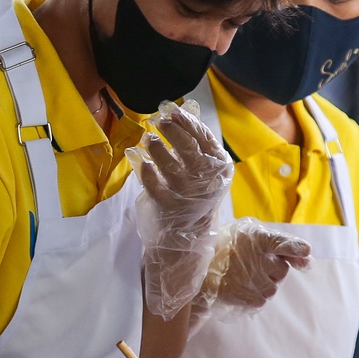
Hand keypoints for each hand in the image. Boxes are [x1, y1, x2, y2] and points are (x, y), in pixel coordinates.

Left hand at [128, 100, 233, 319]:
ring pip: (170, 164)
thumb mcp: (206, 177)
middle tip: (158, 121)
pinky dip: (145, 170)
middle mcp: (207, 183)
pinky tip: (138, 159)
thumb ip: (198, 147)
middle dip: (172, 130)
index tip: (171, 111)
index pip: (205, 139)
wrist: (188, 247)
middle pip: (189, 148)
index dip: (187, 122)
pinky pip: (154, 184)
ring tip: (148, 139)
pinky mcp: (169, 208)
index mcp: (220, 172)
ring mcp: (188, 196)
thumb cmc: (195, 206)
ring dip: (156, 148)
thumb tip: (187, 110)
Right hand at [202, 219, 310, 312]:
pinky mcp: (241, 295)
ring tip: (245, 274)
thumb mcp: (255, 236)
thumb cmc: (233, 246)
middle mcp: (252, 258)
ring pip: (273, 289)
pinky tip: (241, 285)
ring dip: (264, 284)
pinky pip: (261, 301)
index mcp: (256, 237)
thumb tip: (309, 261)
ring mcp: (246, 278)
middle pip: (282, 271)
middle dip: (273, 269)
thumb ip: (285, 245)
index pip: (280, 242)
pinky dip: (255, 295)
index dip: (294, 247)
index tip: (306, 250)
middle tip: (253, 262)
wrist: (200, 264)